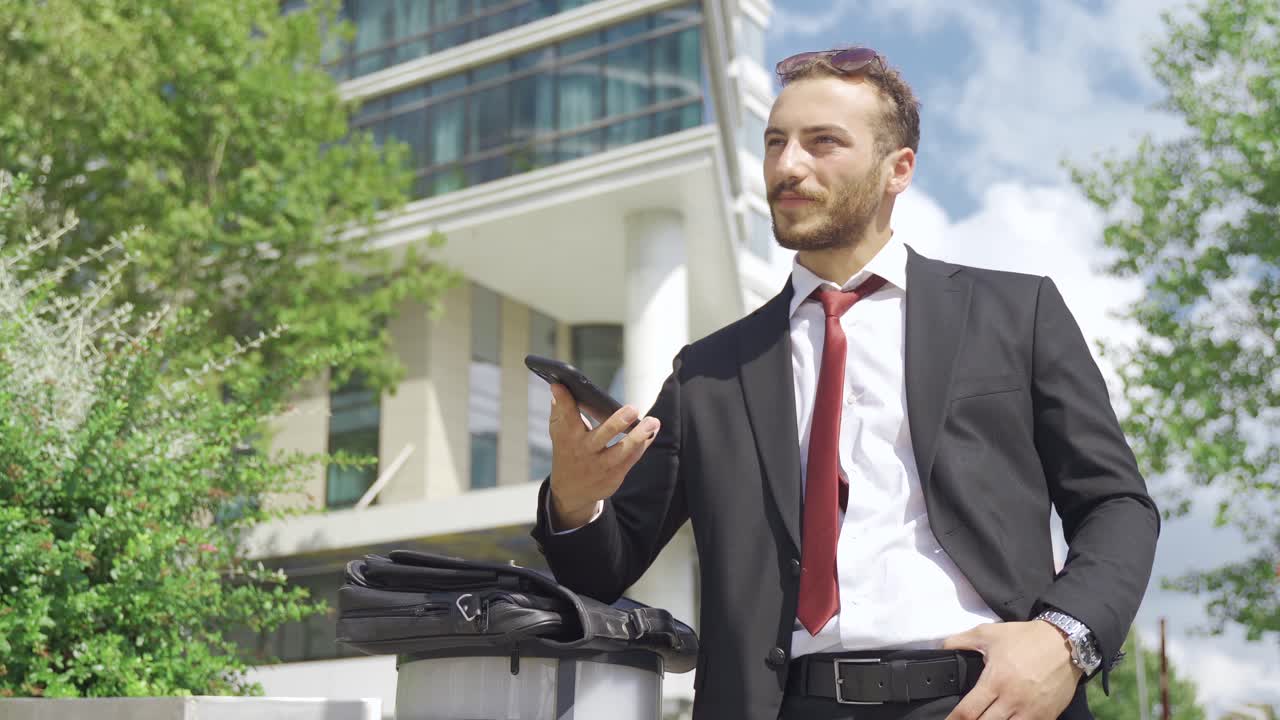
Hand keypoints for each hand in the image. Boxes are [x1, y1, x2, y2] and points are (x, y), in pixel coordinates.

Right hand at [547, 383, 659, 527]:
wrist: (570, 492)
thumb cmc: (568, 451)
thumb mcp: (559, 432)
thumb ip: (560, 411)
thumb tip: (558, 388)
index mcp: (568, 435)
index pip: (565, 414)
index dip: (563, 399)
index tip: (560, 384)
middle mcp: (584, 449)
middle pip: (602, 435)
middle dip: (618, 422)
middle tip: (632, 409)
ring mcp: (600, 464)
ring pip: (622, 450)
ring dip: (639, 436)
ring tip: (652, 422)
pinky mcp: (614, 474)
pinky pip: (632, 458)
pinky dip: (643, 444)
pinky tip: (652, 432)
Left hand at [942, 621, 1082, 719]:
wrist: (1066, 643)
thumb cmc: (1026, 639)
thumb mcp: (988, 633)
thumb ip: (961, 641)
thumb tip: (942, 648)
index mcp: (995, 681)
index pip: (967, 711)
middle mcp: (1012, 700)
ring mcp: (1031, 712)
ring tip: (985, 719)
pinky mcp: (1046, 717)